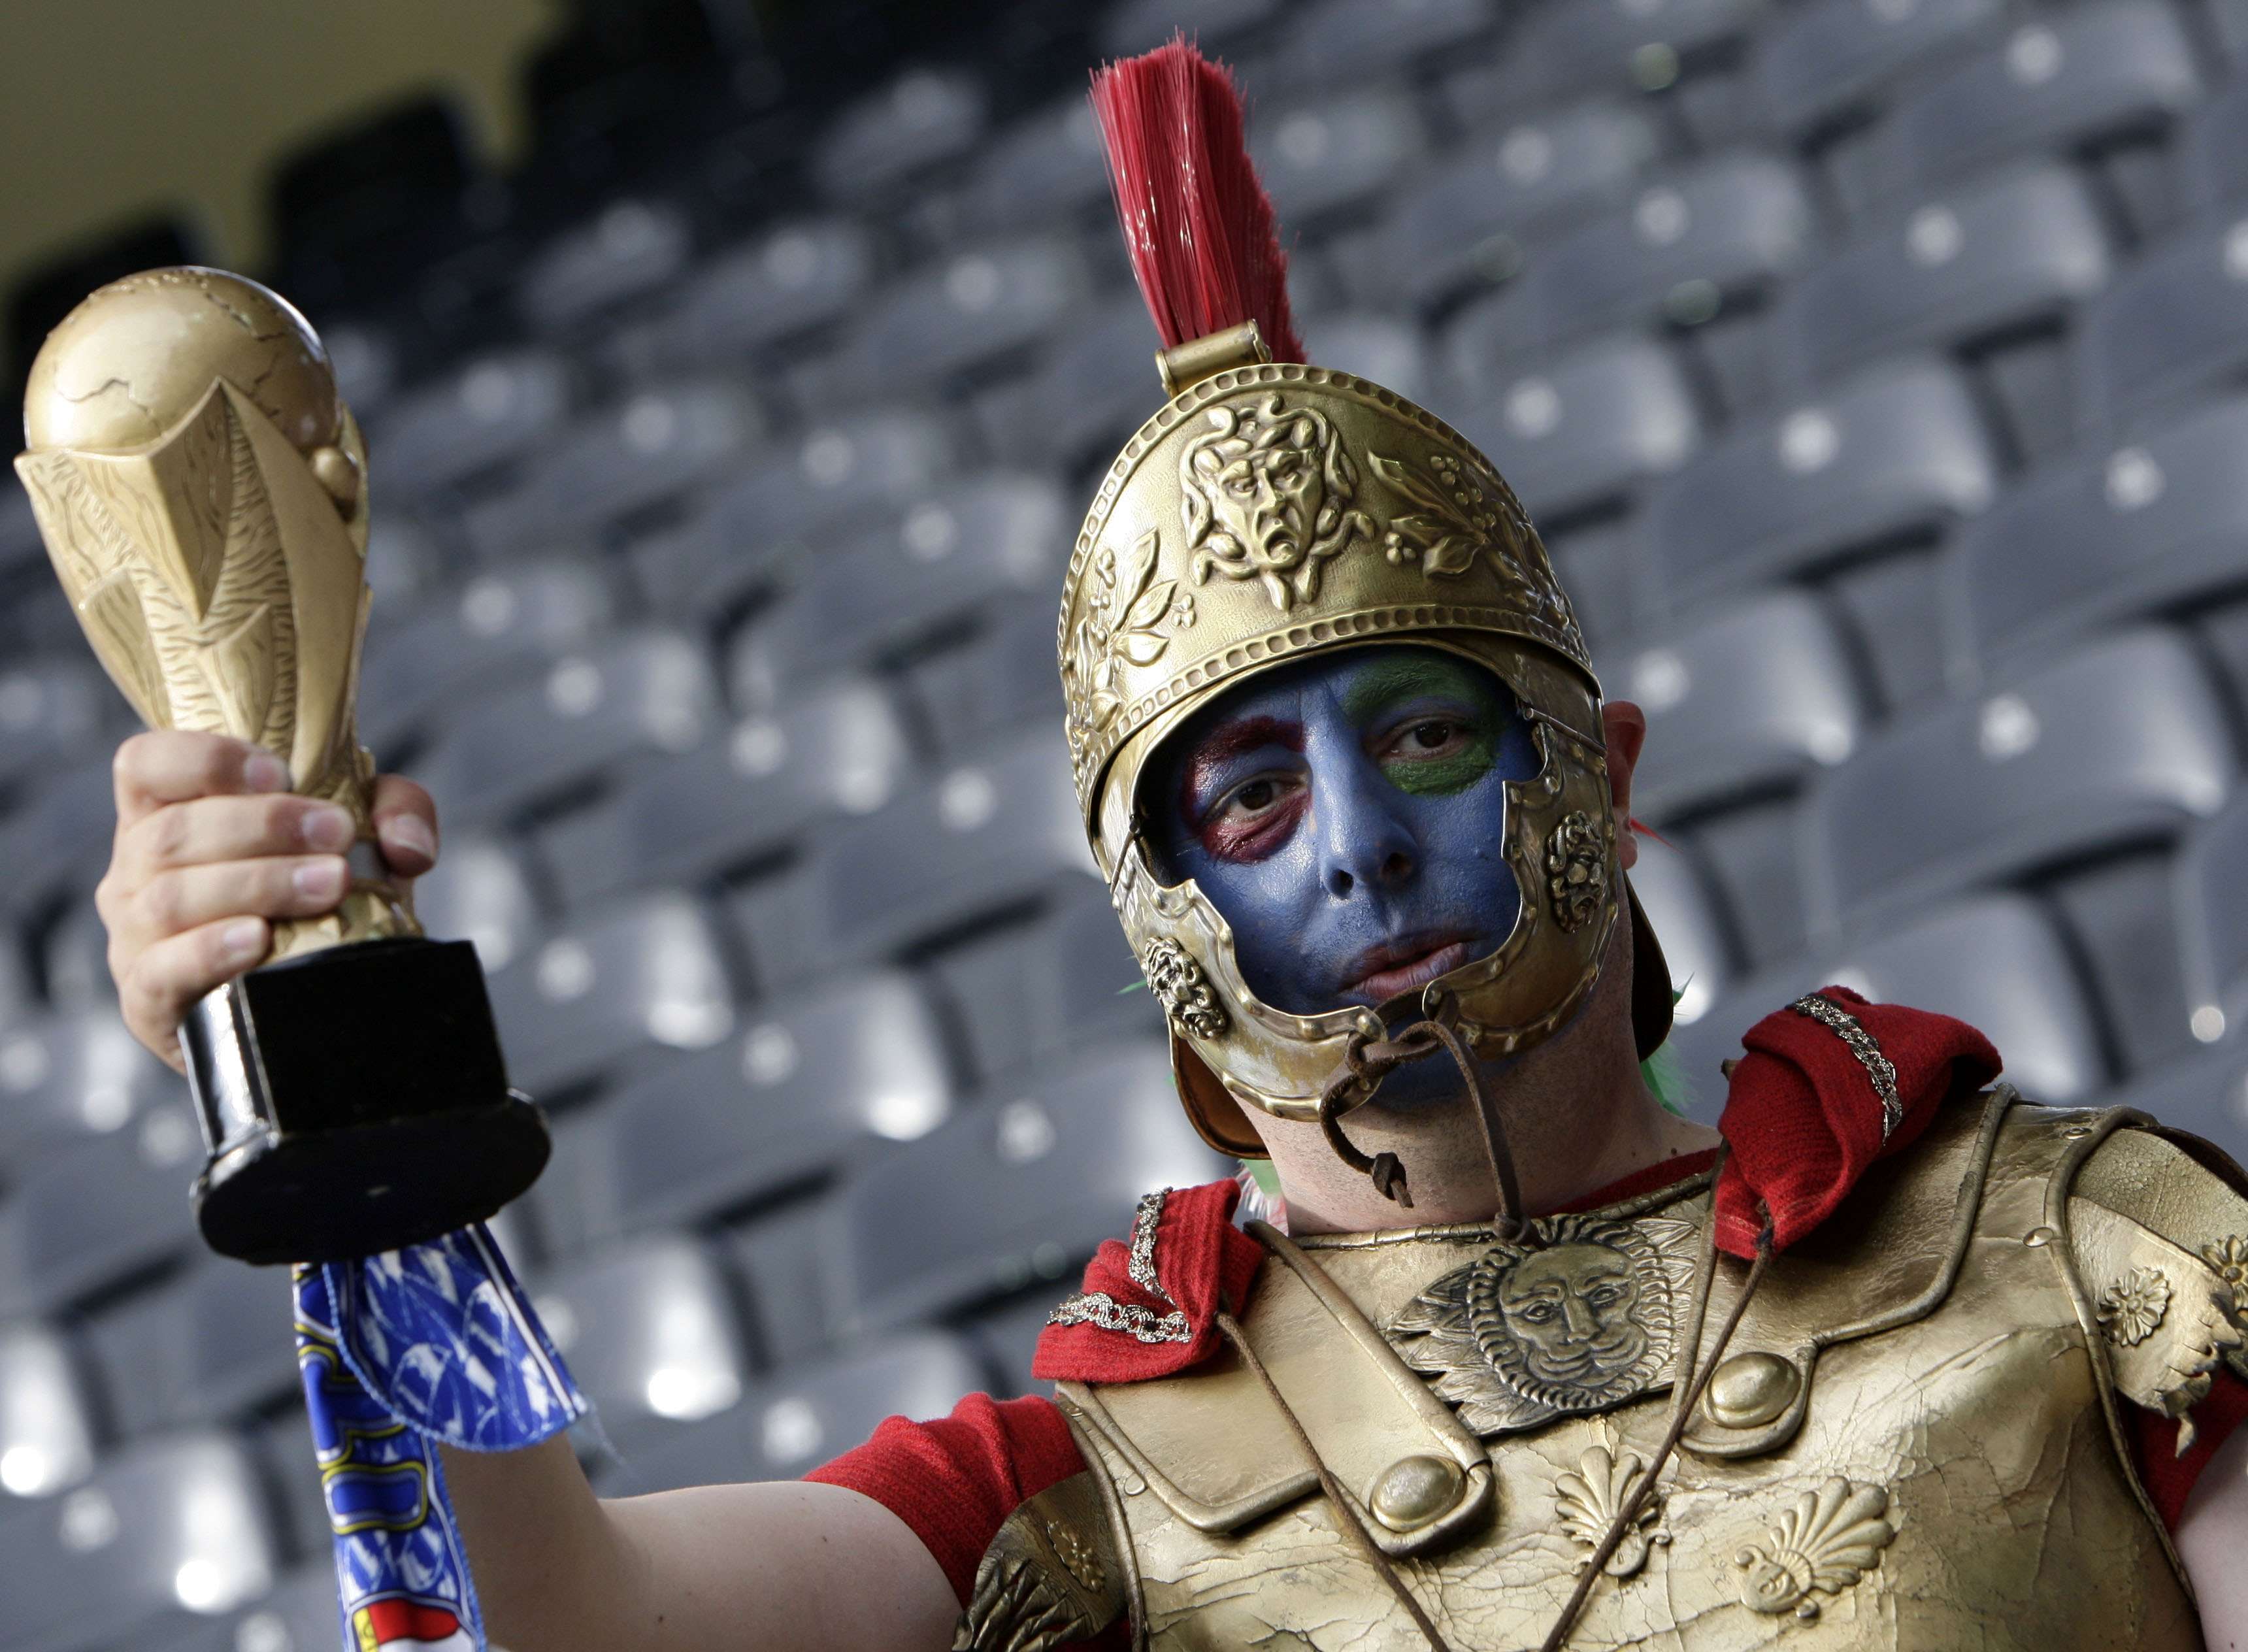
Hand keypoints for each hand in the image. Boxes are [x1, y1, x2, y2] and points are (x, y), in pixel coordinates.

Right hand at [96, 731, 439, 1070]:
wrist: (299, 1002)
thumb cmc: (315, 901)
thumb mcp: (358, 841)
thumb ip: (394, 814)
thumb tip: (406, 844)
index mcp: (165, 816)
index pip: (146, 764)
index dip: (205, 759)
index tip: (280, 772)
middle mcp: (136, 872)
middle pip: (171, 832)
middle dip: (263, 825)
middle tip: (336, 834)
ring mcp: (135, 938)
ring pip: (171, 897)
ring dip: (258, 884)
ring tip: (328, 884)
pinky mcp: (148, 1001)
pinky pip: (162, 970)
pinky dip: (210, 950)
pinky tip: (258, 939)